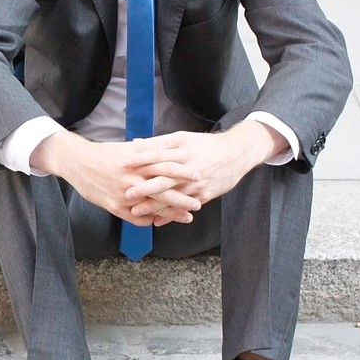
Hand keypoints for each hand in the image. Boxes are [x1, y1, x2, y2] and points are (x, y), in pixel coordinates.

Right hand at [31, 131, 201, 227]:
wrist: (77, 163)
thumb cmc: (103, 154)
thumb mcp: (126, 149)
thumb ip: (147, 151)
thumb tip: (165, 148)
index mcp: (137, 162)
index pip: (166, 166)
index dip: (183, 172)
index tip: (199, 176)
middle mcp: (132, 179)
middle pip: (163, 190)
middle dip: (183, 198)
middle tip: (198, 203)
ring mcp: (124, 195)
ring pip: (153, 207)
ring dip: (171, 214)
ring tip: (187, 218)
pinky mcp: (114, 206)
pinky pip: (135, 218)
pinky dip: (149, 220)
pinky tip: (159, 222)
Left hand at [122, 122, 286, 210]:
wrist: (236, 155)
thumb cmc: (205, 145)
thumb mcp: (183, 139)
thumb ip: (159, 143)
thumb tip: (135, 143)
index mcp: (183, 152)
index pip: (158, 155)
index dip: (140, 159)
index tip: (123, 164)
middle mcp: (189, 169)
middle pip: (164, 179)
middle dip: (144, 188)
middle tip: (126, 194)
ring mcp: (197, 184)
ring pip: (172, 197)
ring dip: (154, 206)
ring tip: (136, 212)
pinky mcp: (204, 195)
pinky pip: (184, 207)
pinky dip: (171, 215)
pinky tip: (157, 221)